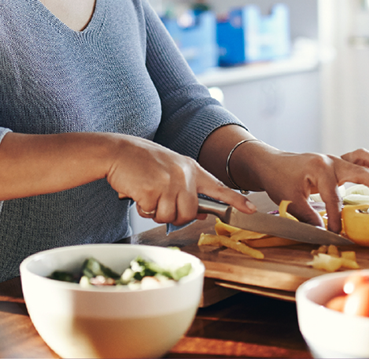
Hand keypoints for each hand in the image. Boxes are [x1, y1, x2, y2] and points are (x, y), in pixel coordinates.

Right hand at [105, 134, 255, 226]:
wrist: (118, 152)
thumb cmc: (142, 162)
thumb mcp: (170, 170)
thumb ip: (187, 188)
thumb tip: (202, 213)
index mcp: (190, 168)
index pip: (218, 187)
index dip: (235, 201)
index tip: (250, 210)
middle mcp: (184, 174)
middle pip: (190, 212)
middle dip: (175, 215)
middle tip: (160, 202)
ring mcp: (169, 182)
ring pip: (171, 216)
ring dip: (157, 212)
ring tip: (147, 194)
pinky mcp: (153, 190)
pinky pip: (152, 213)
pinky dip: (143, 208)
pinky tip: (138, 192)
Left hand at [254, 148, 368, 232]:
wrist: (269, 163)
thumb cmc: (277, 178)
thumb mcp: (289, 199)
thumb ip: (307, 216)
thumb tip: (324, 232)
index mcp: (319, 169)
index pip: (334, 199)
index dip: (337, 219)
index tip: (337, 233)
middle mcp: (330, 161)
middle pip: (359, 172)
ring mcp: (333, 159)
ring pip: (361, 159)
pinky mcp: (334, 163)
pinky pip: (356, 159)